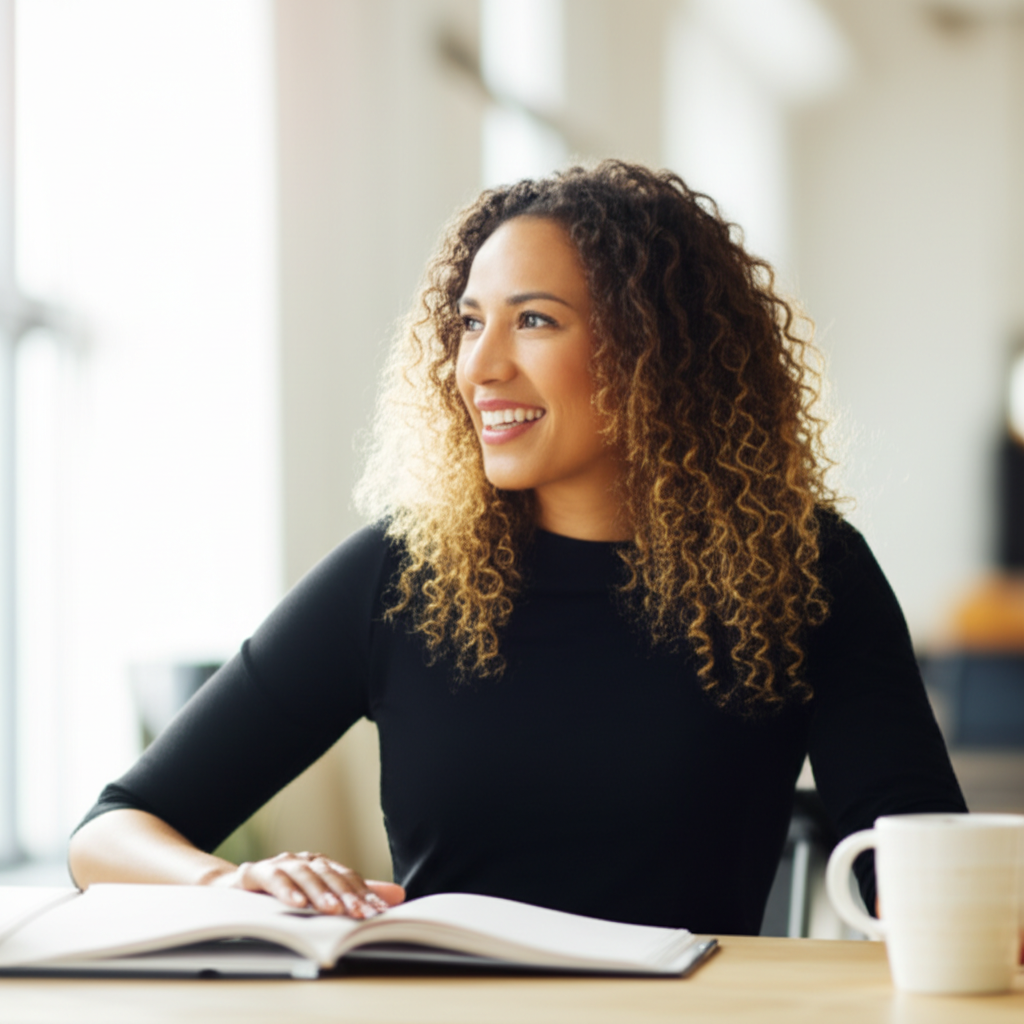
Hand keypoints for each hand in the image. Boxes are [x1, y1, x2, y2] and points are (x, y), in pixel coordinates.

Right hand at [209, 851, 404, 918]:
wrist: (232, 889)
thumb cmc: (281, 893)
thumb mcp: (319, 895)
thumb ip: (355, 893)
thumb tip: (397, 894)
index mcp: (320, 864)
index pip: (347, 877)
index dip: (364, 893)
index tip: (379, 913)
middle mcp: (302, 860)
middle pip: (329, 874)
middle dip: (347, 894)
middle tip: (361, 914)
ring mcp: (279, 864)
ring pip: (303, 875)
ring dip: (320, 893)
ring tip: (334, 910)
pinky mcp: (254, 873)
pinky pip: (272, 879)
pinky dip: (285, 890)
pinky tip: (297, 904)